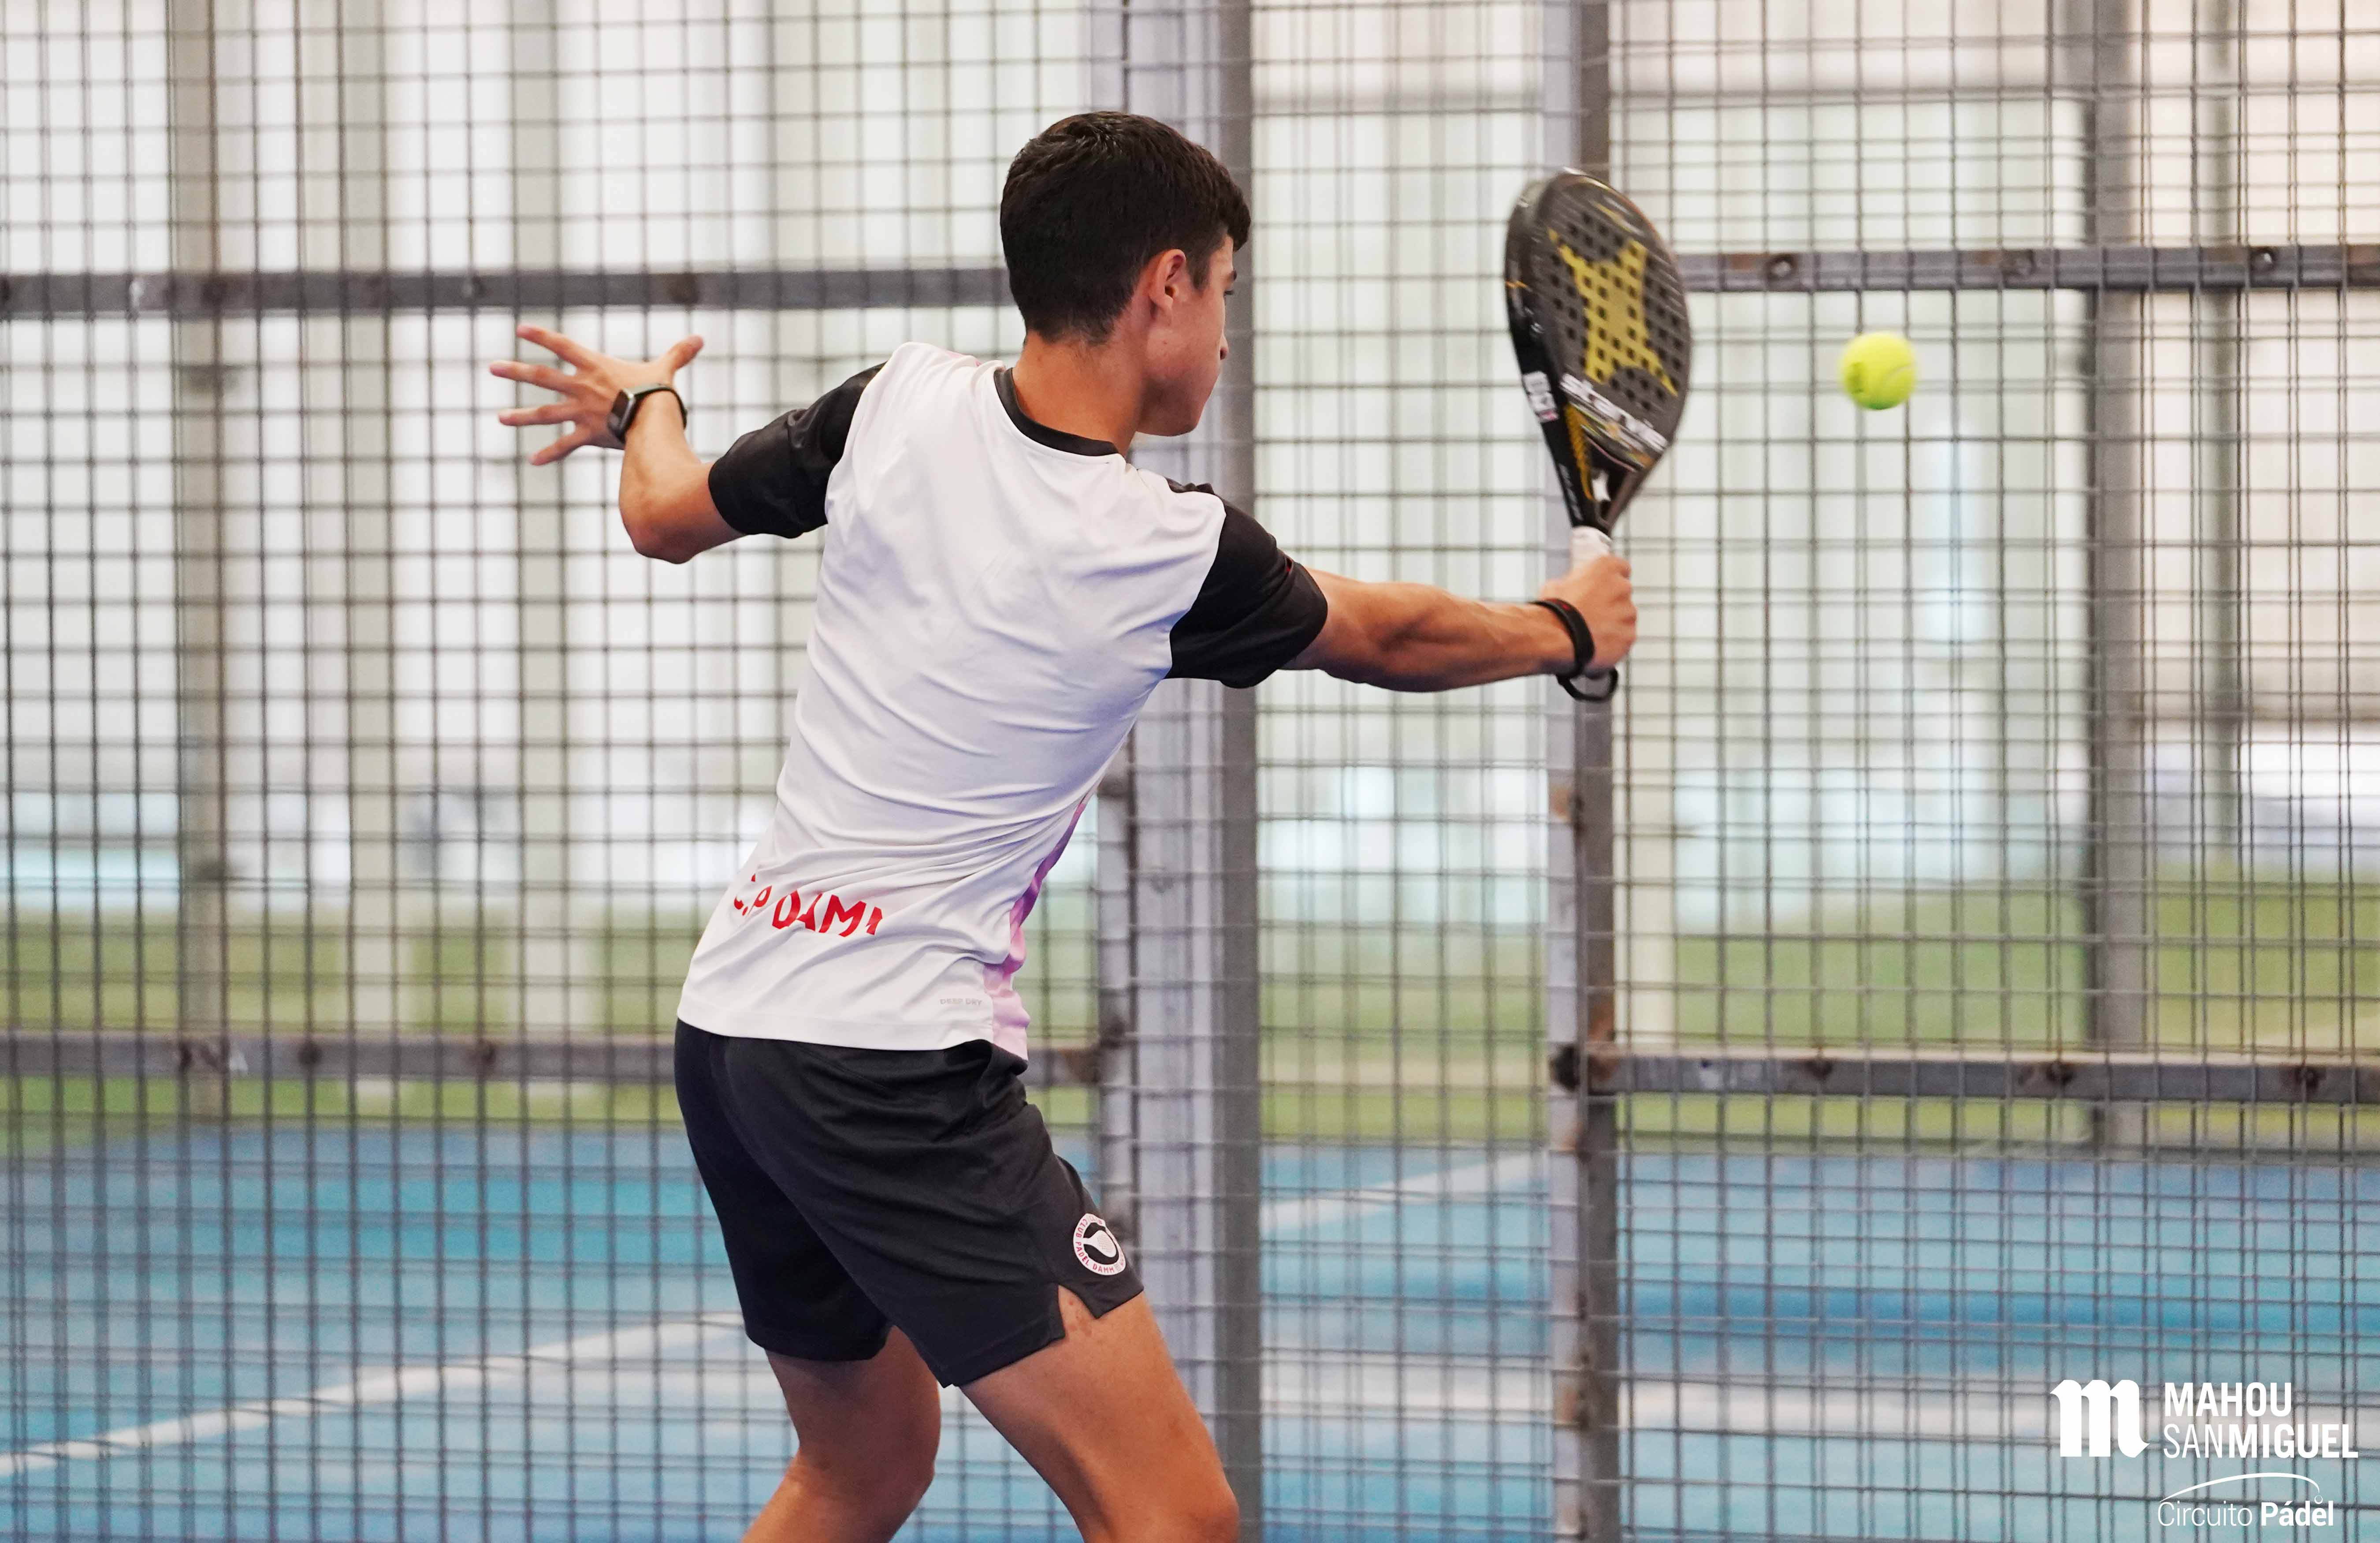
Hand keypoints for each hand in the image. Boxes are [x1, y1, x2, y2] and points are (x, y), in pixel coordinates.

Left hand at [490, 325, 702, 465]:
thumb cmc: (657, 392)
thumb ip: (678, 354)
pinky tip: (533, 461)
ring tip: (500, 418)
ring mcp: (581, 412)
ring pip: (545, 413)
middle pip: (542, 377)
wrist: (652, 419)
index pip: (563, 346)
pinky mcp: (587, 434)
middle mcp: (581, 387)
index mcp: (595, 366)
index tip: (519, 330)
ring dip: (522, 416)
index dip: (541, 337)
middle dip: (516, 372)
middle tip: (493, 368)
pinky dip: (550, 453)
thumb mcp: (665, 369)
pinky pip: (565, 446)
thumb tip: (701, 338)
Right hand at [1538, 551, 1635, 671]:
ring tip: (1592, 632)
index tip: (1603, 588)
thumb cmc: (1554, 608)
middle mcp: (1622, 586)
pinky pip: (1625, 636)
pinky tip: (1598, 643)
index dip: (1610, 579)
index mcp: (1606, 567)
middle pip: (1623, 593)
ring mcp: (1628, 612)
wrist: (1556, 636)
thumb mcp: (1557, 584)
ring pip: (1625, 616)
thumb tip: (1572, 588)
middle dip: (1612, 602)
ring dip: (1614, 622)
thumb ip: (1575, 583)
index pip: (1621, 568)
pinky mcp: (1629, 634)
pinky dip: (1615, 640)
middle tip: (1593, 613)